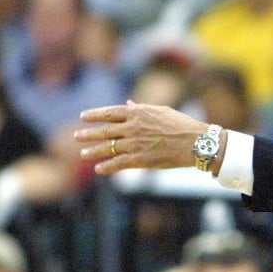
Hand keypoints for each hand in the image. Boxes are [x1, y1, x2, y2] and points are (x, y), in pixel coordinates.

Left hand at [75, 101, 220, 174]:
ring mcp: (136, 144)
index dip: (95, 115)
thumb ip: (141, 109)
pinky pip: (119, 163)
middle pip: (105, 131)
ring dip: (94, 151)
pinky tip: (99, 168)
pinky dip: (107, 166)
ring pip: (109, 147)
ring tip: (83, 153)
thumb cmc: (181, 125)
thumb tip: (128, 103)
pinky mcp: (141, 159)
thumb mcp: (160, 111)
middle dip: (89, 134)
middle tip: (77, 136)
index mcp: (138, 113)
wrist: (195, 142)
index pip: (110, 113)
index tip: (83, 116)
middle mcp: (133, 127)